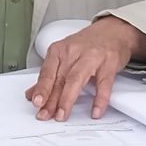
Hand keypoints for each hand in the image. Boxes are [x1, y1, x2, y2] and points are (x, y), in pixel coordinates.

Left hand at [25, 17, 145, 120]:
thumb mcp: (64, 55)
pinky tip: (95, 111)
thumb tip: (32, 94)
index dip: (41, 88)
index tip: (36, 102)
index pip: (47, 72)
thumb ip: (49, 76)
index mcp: (60, 50)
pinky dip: (99, 99)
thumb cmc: (87, 45)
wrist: (112, 31)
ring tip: (62, 114)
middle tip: (45, 114)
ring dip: (67, 99)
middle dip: (52, 99)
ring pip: (76, 79)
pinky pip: (103, 84)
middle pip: (60, 78)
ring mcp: (92, 57)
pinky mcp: (109, 64)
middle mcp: (73, 52)